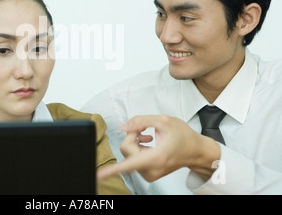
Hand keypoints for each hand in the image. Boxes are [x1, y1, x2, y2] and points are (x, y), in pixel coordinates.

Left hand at [97, 114, 220, 181]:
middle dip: (132, 136)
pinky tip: (149, 143)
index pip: (129, 164)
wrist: (196, 151)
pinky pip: (133, 158)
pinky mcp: (148, 174)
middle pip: (127, 150)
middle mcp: (151, 169)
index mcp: (155, 158)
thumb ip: (140, 121)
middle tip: (146, 131)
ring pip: (129, 154)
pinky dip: (138, 148)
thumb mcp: (163, 121)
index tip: (99, 175)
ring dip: (136, 142)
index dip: (112, 170)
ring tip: (149, 137)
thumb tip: (122, 126)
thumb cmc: (183, 136)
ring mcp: (149, 173)